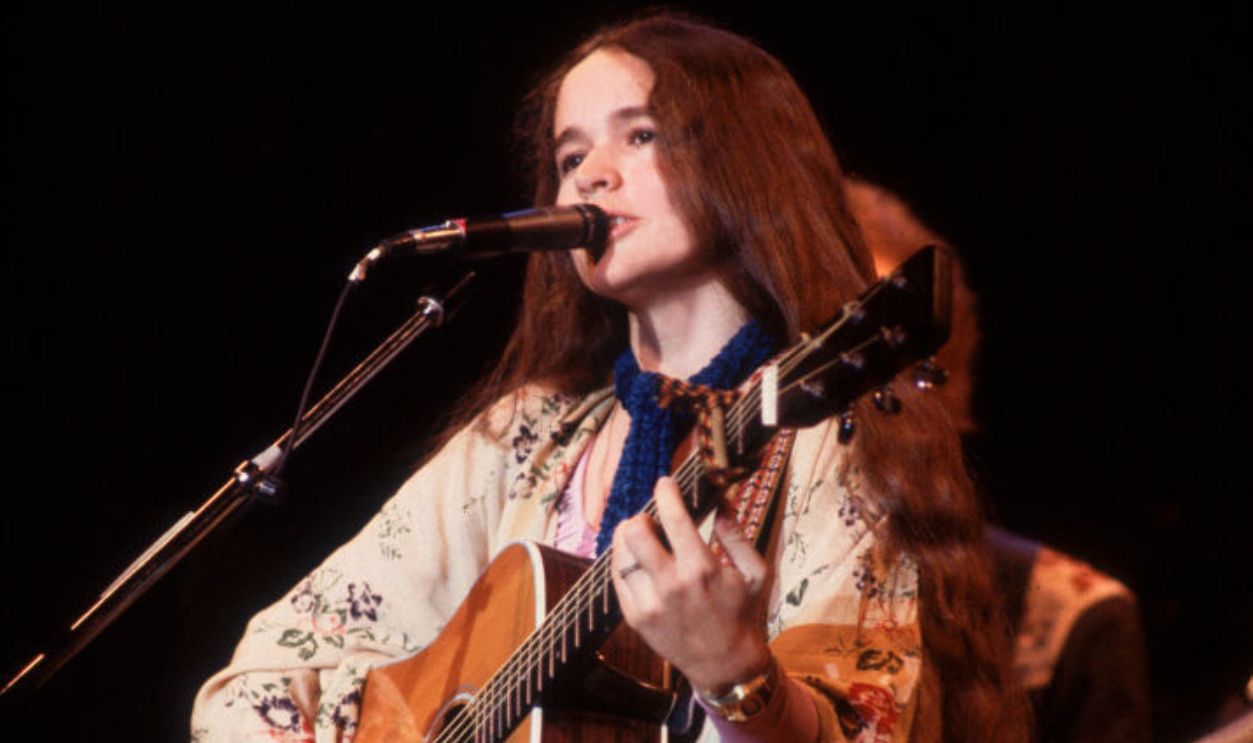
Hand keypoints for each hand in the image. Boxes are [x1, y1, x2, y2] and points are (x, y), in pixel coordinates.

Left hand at [610, 476, 771, 694]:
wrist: (724, 664)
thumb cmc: (742, 613)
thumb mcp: (755, 572)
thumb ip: (736, 534)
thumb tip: (722, 499)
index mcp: (702, 569)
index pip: (674, 518)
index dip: (666, 492)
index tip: (665, 483)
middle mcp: (671, 585)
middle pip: (635, 534)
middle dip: (640, 516)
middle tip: (650, 518)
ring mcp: (649, 604)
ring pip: (620, 555)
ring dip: (627, 537)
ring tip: (640, 535)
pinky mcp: (635, 618)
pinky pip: (617, 578)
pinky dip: (622, 561)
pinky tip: (635, 558)